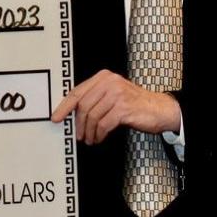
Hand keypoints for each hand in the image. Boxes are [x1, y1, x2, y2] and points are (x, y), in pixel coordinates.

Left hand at [52, 70, 180, 143]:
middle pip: (83, 105)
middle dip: (78, 123)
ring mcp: (117, 94)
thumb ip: (94, 97)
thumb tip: (71, 111)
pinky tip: (99, 138)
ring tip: (90, 138)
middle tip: (79, 135)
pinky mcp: (123, 108)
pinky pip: (103, 124)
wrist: (160, 109)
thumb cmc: (134, 103)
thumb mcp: (112, 94)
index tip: (56, 117)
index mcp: (103, 77)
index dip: (64, 106)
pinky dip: (99, 134)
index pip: (77, 91)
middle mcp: (109, 82)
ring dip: (89, 131)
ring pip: (92, 116)